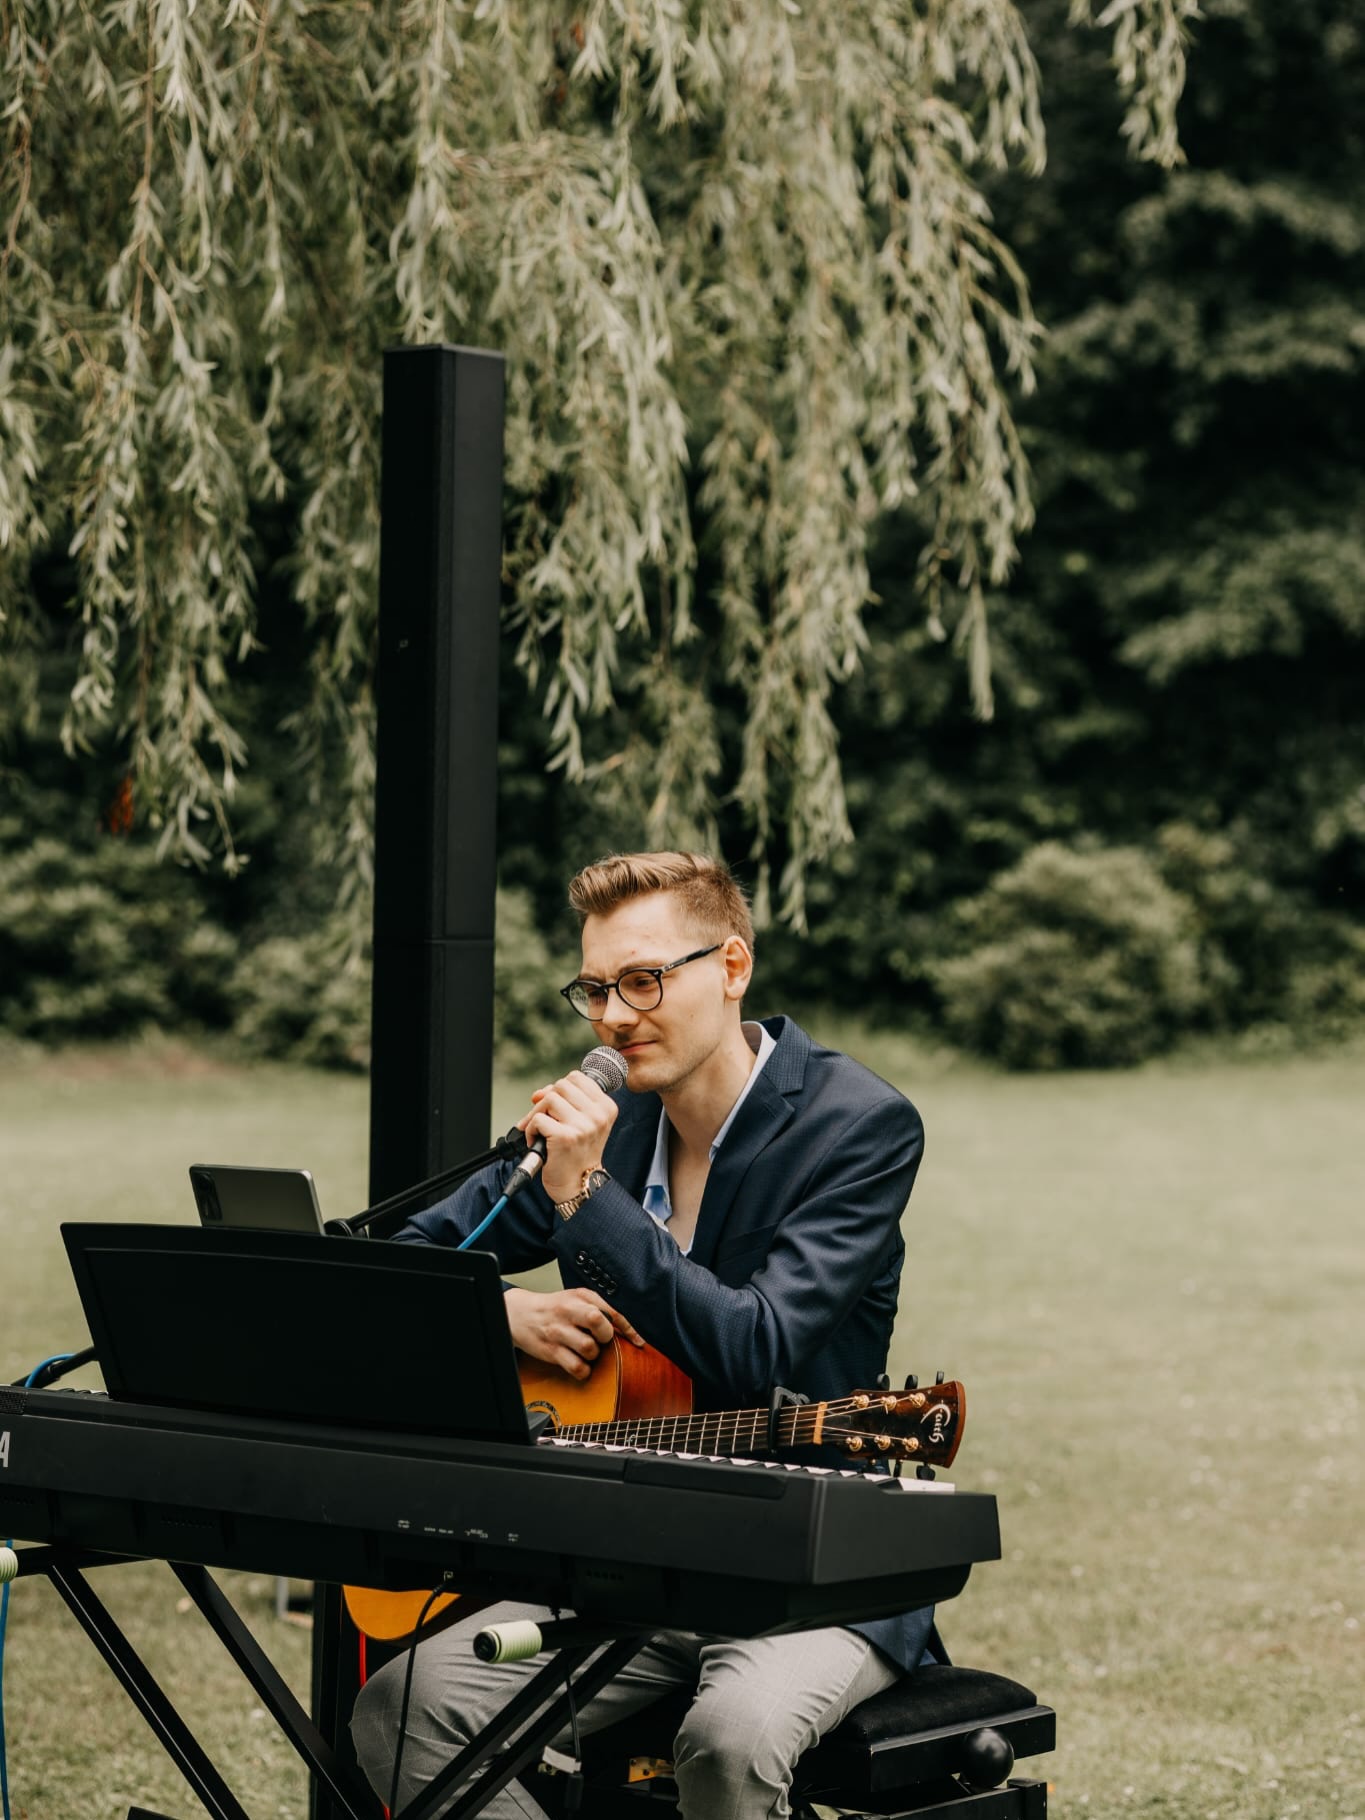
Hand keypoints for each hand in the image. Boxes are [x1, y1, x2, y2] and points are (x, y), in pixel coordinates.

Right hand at [503, 1287, 644, 1380]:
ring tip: (586, 1350)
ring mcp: (559, 1332)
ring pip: (589, 1348)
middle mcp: (568, 1312)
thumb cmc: (554, 1307)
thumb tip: (626, 1327)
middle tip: (600, 1339)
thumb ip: (600, 1308)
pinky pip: (577, 1367)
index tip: (638, 1341)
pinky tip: (580, 1363)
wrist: (519, 1314)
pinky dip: (583, 1370)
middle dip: (606, 1336)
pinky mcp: (551, 1351)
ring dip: (594, 1354)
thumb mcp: (576, 1298)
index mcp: (579, 1297)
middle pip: (599, 1323)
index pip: (610, 1311)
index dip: (628, 1328)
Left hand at [517, 1068, 619, 1202]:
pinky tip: (537, 1141)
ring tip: (540, 1131)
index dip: (559, 1088)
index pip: (576, 1077)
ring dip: (537, 1114)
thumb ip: (564, 1101)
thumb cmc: (577, 1153)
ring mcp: (583, 1126)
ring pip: (549, 1098)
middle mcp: (598, 1115)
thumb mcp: (581, 1122)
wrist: (578, 1184)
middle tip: (544, 1119)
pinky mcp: (565, 1137)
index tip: (554, 1106)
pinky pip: (538, 1119)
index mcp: (606, 1107)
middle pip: (561, 1085)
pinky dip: (531, 1130)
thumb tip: (538, 1093)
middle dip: (546, 1100)